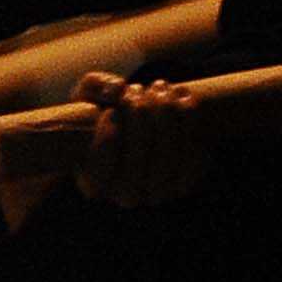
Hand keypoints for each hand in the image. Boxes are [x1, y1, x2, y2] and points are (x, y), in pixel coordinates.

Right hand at [74, 71, 205, 205]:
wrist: (152, 128)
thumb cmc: (109, 112)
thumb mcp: (89, 97)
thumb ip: (93, 87)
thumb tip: (116, 88)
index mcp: (94, 184)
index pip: (100, 175)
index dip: (105, 144)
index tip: (109, 112)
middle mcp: (126, 196)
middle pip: (136, 164)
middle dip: (138, 119)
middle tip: (136, 88)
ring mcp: (158, 192)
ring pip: (166, 157)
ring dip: (165, 114)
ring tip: (159, 86)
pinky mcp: (185, 180)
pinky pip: (192, 152)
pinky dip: (190, 120)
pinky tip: (181, 94)